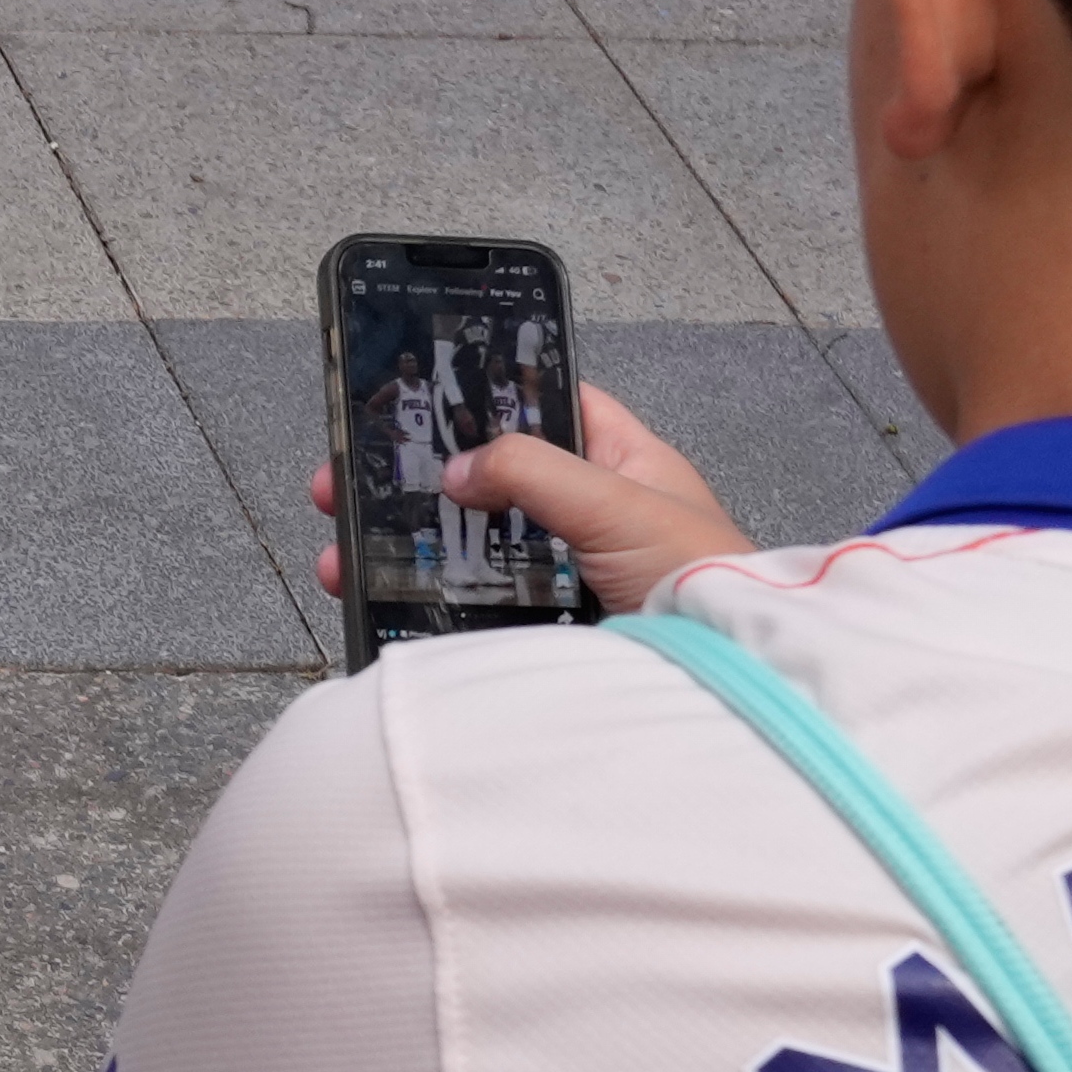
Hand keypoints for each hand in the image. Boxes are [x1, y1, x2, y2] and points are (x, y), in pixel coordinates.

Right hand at [307, 381, 753, 616]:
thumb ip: (535, 473)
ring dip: (406, 548)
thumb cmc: (700, 576)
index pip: (549, 405)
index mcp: (622, 461)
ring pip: (470, 548)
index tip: (421, 397)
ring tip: (341, 555)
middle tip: (344, 484)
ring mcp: (564, 572)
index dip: (487, 395)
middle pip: (487, 482)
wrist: (731, 675)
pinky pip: (476, 607)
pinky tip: (377, 601)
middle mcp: (589, 512)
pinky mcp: (545, 627)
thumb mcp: (617, 503)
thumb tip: (456, 469)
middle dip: (416, 483)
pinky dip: (427, 605)